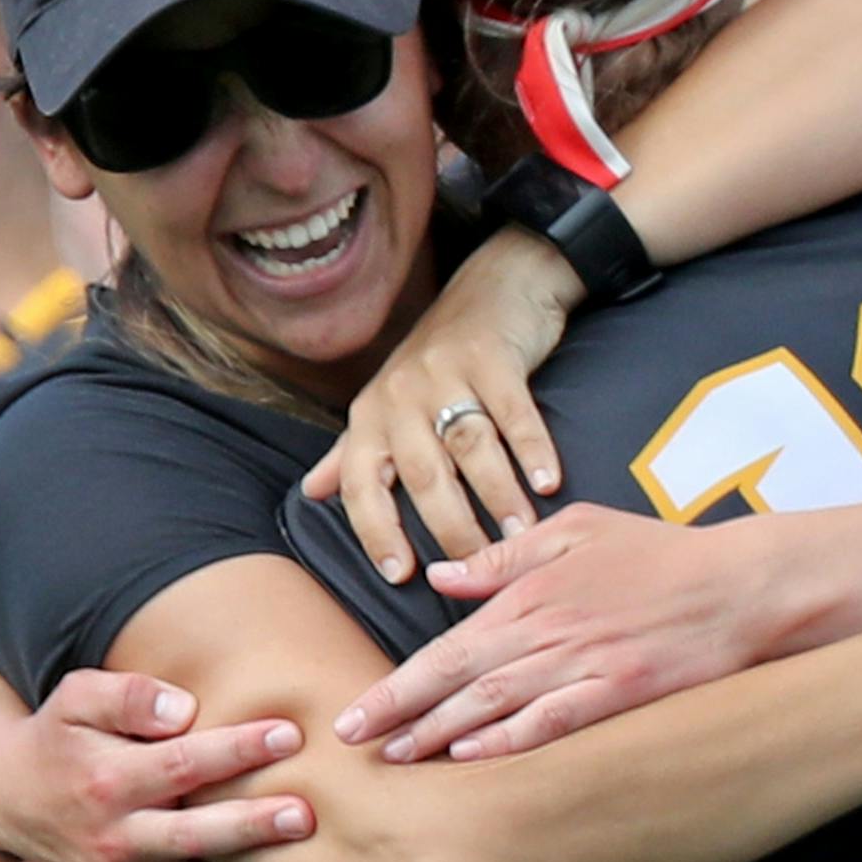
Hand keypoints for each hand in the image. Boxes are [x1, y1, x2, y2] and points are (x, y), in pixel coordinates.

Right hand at [0, 669, 321, 861]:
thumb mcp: (76, 697)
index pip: (181, 764)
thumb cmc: (58, 734)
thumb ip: (129, 696)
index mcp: (107, 782)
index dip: (235, 749)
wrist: (8, 795)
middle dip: (251, 829)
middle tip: (304, 817)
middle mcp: (117, 838)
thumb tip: (184, 710)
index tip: (289, 734)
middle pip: (193, 836)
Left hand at [301, 226, 577, 578]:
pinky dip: (532, 449)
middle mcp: (400, 394)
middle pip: (422, 474)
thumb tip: (312, 492)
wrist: (495, 286)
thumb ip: (354, 453)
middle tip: (481, 565)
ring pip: (468, 446)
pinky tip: (549, 482)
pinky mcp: (491, 356)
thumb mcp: (388, 402)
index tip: (401, 575)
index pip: (362, 483)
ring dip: (496, 494)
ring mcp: (445, 372)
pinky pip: (512, 411)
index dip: (376, 531)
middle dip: (450, 525)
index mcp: (371, 415)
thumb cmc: (439, 359)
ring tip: (521, 534)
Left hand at [333, 505, 765, 760]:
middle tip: (350, 745)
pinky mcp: (621, 693)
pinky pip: (555, 723)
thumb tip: (442, 579)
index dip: (398, 684)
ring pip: (497, 705)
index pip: (447, 646)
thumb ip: (505, 557)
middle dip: (399, 714)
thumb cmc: (659, 554)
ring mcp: (585, 665)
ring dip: (441, 734)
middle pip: (458, 680)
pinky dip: (511, 742)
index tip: (353, 713)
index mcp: (532, 594)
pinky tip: (475, 760)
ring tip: (398, 760)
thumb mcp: (577, 530)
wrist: (738, 584)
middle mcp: (549, 632)